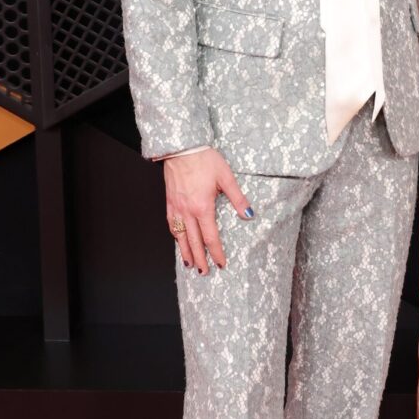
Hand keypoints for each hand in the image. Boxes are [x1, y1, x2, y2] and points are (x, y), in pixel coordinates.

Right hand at [164, 148, 252, 274]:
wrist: (182, 146)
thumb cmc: (204, 159)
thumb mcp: (226, 177)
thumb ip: (238, 198)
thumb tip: (249, 214)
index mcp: (203, 207)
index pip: (210, 237)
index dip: (216, 252)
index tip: (221, 263)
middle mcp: (188, 211)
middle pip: (194, 242)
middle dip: (200, 259)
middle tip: (204, 272)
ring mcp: (176, 207)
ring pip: (180, 236)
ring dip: (185, 252)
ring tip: (190, 264)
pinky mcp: (170, 201)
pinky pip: (171, 224)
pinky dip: (175, 235)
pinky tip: (178, 240)